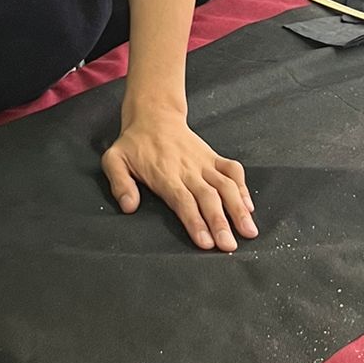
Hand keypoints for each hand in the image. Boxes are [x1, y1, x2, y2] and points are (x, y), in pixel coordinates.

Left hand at [102, 112, 256, 252]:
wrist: (154, 116)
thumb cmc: (134, 145)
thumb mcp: (114, 159)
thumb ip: (119, 183)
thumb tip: (129, 206)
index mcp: (165, 174)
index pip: (182, 200)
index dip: (195, 221)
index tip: (206, 242)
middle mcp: (188, 169)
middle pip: (208, 197)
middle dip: (220, 222)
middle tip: (229, 246)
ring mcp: (203, 163)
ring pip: (225, 185)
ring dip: (238, 208)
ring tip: (249, 231)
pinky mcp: (213, 157)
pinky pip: (232, 170)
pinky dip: (243, 187)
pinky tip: (249, 207)